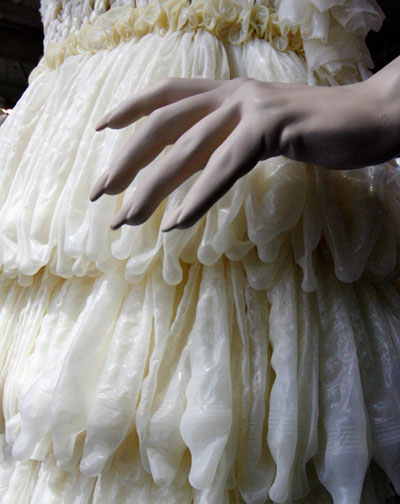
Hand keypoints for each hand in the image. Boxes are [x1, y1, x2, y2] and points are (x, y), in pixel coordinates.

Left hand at [90, 70, 397, 231]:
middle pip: (163, 126)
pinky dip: (198, 197)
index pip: (167, 95)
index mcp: (227, 93)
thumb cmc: (315, 131)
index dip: (130, 109)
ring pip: (187, 151)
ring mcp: (251, 109)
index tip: (101, 130)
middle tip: (100, 194)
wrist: (370, 119)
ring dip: (153, 188)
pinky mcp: (271, 130)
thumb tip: (191, 169)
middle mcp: (232, 95)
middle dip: (126, 161)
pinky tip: (177, 222)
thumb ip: (226, 142)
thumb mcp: (260, 132)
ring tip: (128, 220)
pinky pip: (225, 167)